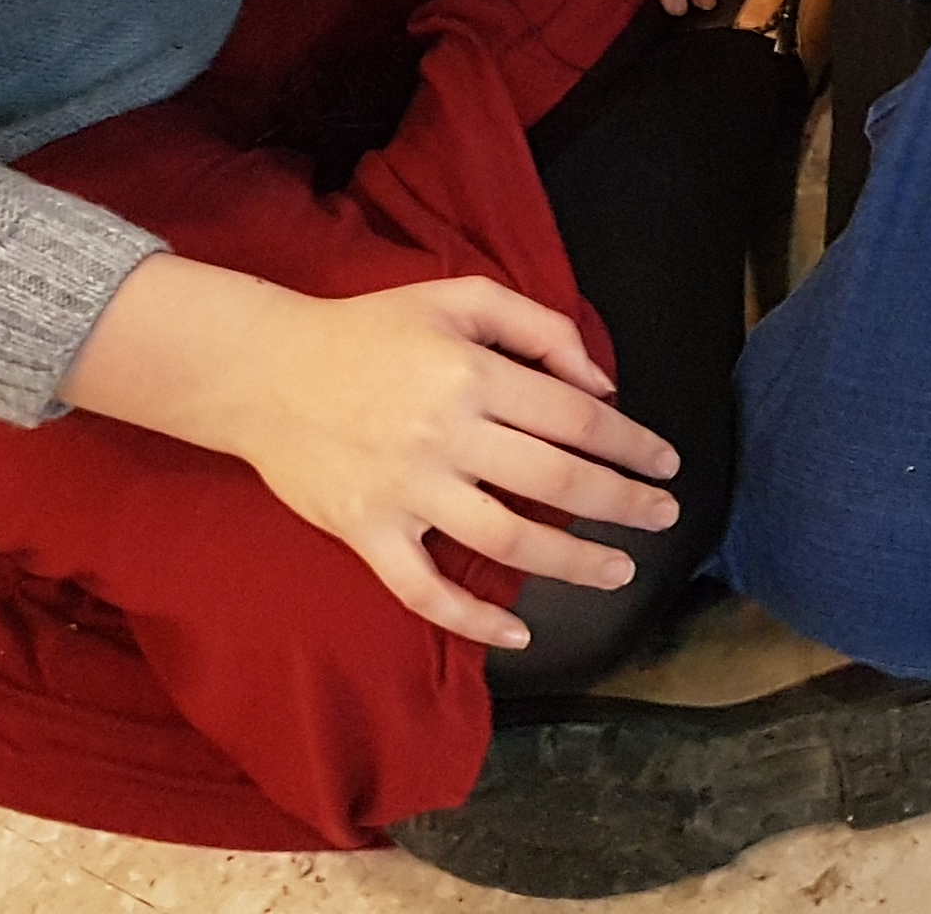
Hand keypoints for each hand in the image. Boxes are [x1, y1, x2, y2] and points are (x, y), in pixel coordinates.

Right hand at [67, 258, 681, 648]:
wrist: (263, 370)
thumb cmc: (370, 329)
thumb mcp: (458, 298)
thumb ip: (538, 327)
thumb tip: (601, 383)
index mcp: (472, 373)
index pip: (576, 417)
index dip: (631, 444)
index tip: (667, 464)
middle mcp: (446, 435)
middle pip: (556, 482)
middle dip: (623, 504)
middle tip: (664, 517)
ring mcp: (406, 491)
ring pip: (508, 540)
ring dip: (572, 563)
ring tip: (618, 572)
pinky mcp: (368, 533)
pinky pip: (425, 591)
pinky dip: (474, 618)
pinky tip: (518, 631)